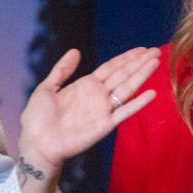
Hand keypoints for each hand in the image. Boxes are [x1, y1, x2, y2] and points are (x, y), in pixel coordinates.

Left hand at [18, 47, 158, 173]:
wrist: (36, 142)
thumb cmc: (38, 118)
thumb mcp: (47, 87)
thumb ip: (62, 70)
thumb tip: (75, 51)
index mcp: (85, 85)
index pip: (111, 68)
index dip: (126, 58)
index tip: (141, 49)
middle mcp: (97, 95)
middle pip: (123, 75)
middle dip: (139, 63)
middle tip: (156, 51)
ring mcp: (102, 110)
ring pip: (126, 89)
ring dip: (141, 75)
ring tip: (156, 62)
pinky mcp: (104, 125)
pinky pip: (124, 113)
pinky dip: (138, 104)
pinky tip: (151, 93)